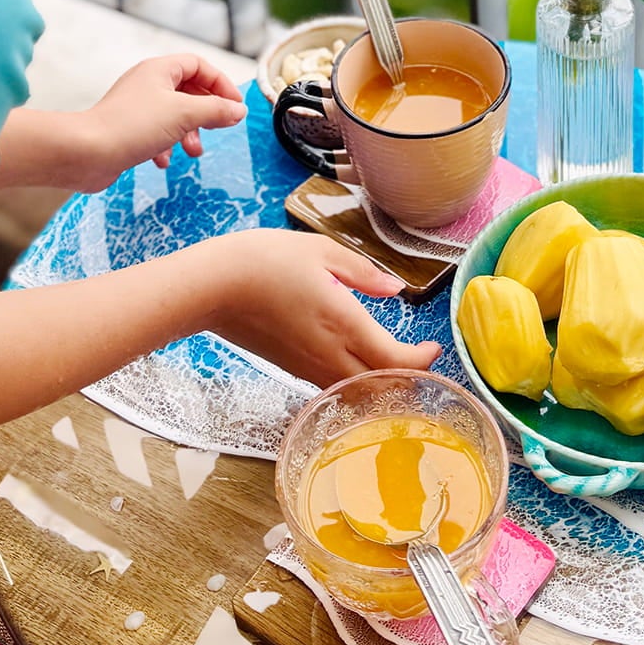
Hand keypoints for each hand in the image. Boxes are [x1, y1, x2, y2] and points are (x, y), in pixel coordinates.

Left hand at [74, 54, 248, 187]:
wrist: (86, 152)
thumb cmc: (131, 126)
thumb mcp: (184, 114)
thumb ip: (216, 110)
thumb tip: (237, 110)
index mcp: (159, 70)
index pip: (199, 65)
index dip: (220, 83)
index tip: (234, 105)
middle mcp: (147, 84)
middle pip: (188, 91)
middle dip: (205, 113)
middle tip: (217, 128)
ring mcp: (136, 107)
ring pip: (174, 115)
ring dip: (188, 133)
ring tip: (192, 152)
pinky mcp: (127, 130)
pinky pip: (156, 134)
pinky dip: (166, 146)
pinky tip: (163, 161)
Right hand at [199, 230, 441, 386]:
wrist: (211, 287)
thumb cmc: (263, 262)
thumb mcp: (320, 252)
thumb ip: (363, 273)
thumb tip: (395, 290)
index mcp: (345, 324)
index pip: (396, 363)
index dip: (422, 362)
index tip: (432, 349)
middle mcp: (330, 354)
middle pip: (382, 389)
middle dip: (408, 379)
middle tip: (419, 359)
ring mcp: (308, 366)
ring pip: (358, 393)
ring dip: (381, 384)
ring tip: (393, 362)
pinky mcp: (291, 367)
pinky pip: (334, 386)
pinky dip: (356, 383)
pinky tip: (357, 362)